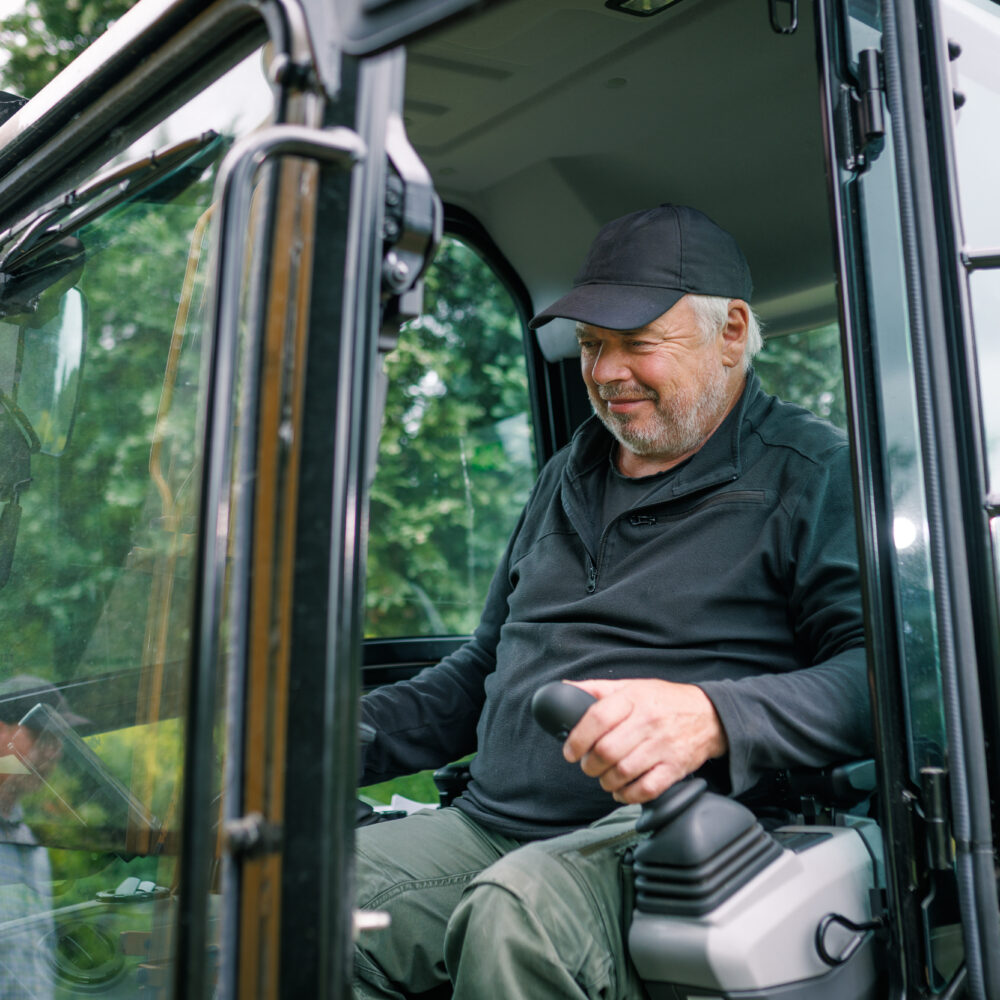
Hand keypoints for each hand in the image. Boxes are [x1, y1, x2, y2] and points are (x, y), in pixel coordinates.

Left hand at [562, 678, 727, 803]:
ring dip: (606, 781)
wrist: (710, 716)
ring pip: (623, 772)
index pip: (597, 718)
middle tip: (588, 765)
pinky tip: (622, 790)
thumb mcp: (632, 686)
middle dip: (590, 764)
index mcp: (633, 698)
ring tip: (604, 777)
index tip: (570, 751)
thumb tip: (564, 689)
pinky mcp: (675, 768)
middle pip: (607, 750)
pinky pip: (645, 789)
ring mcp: (663, 746)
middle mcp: (648, 722)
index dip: (577, 739)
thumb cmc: (664, 701)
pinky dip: (627, 795)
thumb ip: (597, 689)